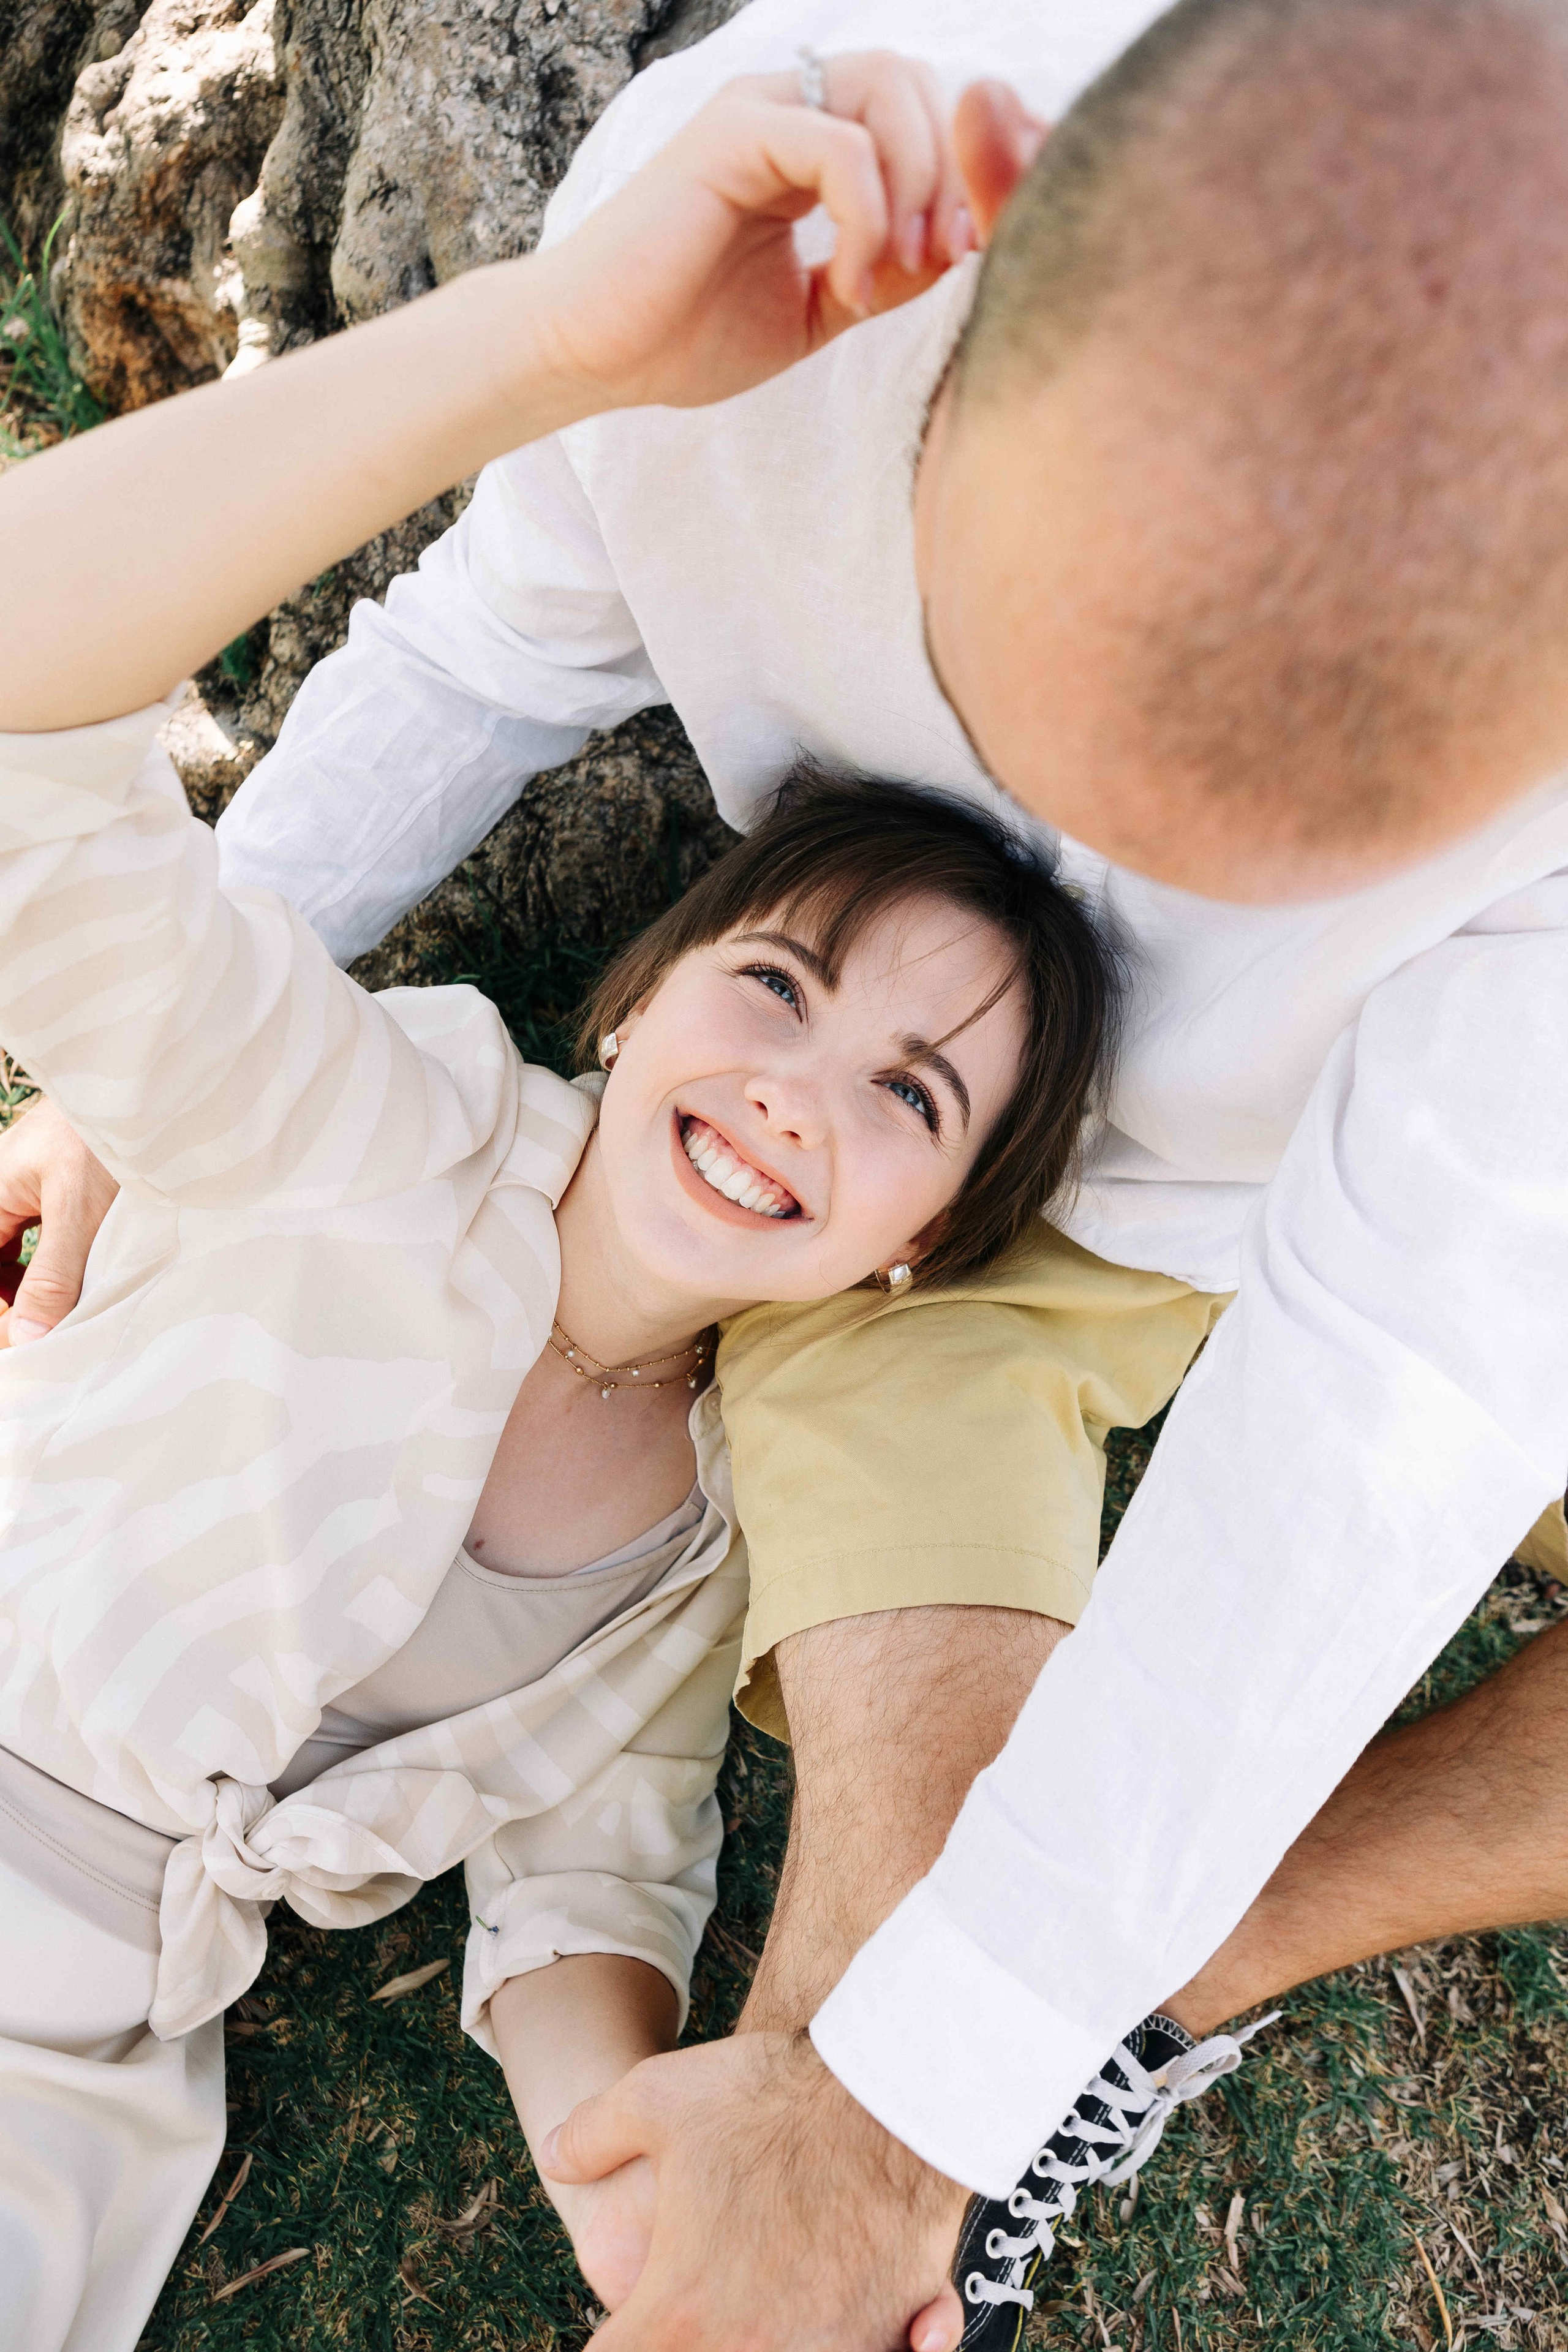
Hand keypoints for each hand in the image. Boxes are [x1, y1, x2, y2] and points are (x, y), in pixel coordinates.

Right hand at [0, 1098, 116, 1344]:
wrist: (148, 1091)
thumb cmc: (106, 1138)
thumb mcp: (79, 1213)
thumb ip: (52, 1276)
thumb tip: (26, 1338)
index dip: (5, 1304)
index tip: (24, 1338)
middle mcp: (4, 1188)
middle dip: (19, 1296)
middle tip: (51, 1330)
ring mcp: (33, 1184)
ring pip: (21, 1248)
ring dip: (43, 1280)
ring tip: (74, 1306)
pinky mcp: (65, 1182)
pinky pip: (49, 1232)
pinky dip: (64, 1257)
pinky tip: (92, 1271)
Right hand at [530, 53, 985, 414]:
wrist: (595, 355)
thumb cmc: (686, 334)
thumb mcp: (815, 307)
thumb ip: (884, 271)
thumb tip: (960, 246)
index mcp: (808, 143)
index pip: (918, 112)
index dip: (959, 175)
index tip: (961, 258)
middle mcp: (787, 108)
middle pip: (916, 83)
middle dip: (952, 172)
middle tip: (943, 259)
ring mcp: (757, 113)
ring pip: (890, 91)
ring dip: (918, 186)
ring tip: (894, 272)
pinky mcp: (731, 135)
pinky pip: (840, 145)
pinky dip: (866, 216)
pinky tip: (847, 284)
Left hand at [541, 2031, 969, 2350]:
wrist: (884, 2083)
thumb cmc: (770, 2092)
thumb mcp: (653, 2097)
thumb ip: (590, 2136)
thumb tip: (554, 2154)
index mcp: (679, 2309)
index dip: (612, 2340)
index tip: (624, 2322)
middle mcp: (749, 2347)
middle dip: (688, 2341)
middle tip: (700, 2306)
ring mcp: (826, 2347)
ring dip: (773, 2343)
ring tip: (770, 2308)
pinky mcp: (893, 2328)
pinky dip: (883, 2349)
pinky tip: (888, 2333)